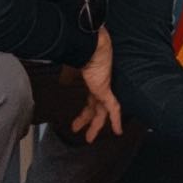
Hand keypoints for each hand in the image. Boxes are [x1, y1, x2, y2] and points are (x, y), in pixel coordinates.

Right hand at [71, 27, 121, 143]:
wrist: (90, 44)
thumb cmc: (81, 49)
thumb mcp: (71, 66)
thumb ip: (69, 75)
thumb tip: (64, 82)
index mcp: (92, 79)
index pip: (89, 97)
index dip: (85, 107)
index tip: (82, 113)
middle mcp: (99, 85)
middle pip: (93, 106)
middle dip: (86, 119)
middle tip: (78, 128)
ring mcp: (103, 88)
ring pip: (101, 112)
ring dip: (95, 126)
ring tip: (89, 138)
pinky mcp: (106, 90)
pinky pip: (113, 109)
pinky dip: (116, 121)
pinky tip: (118, 131)